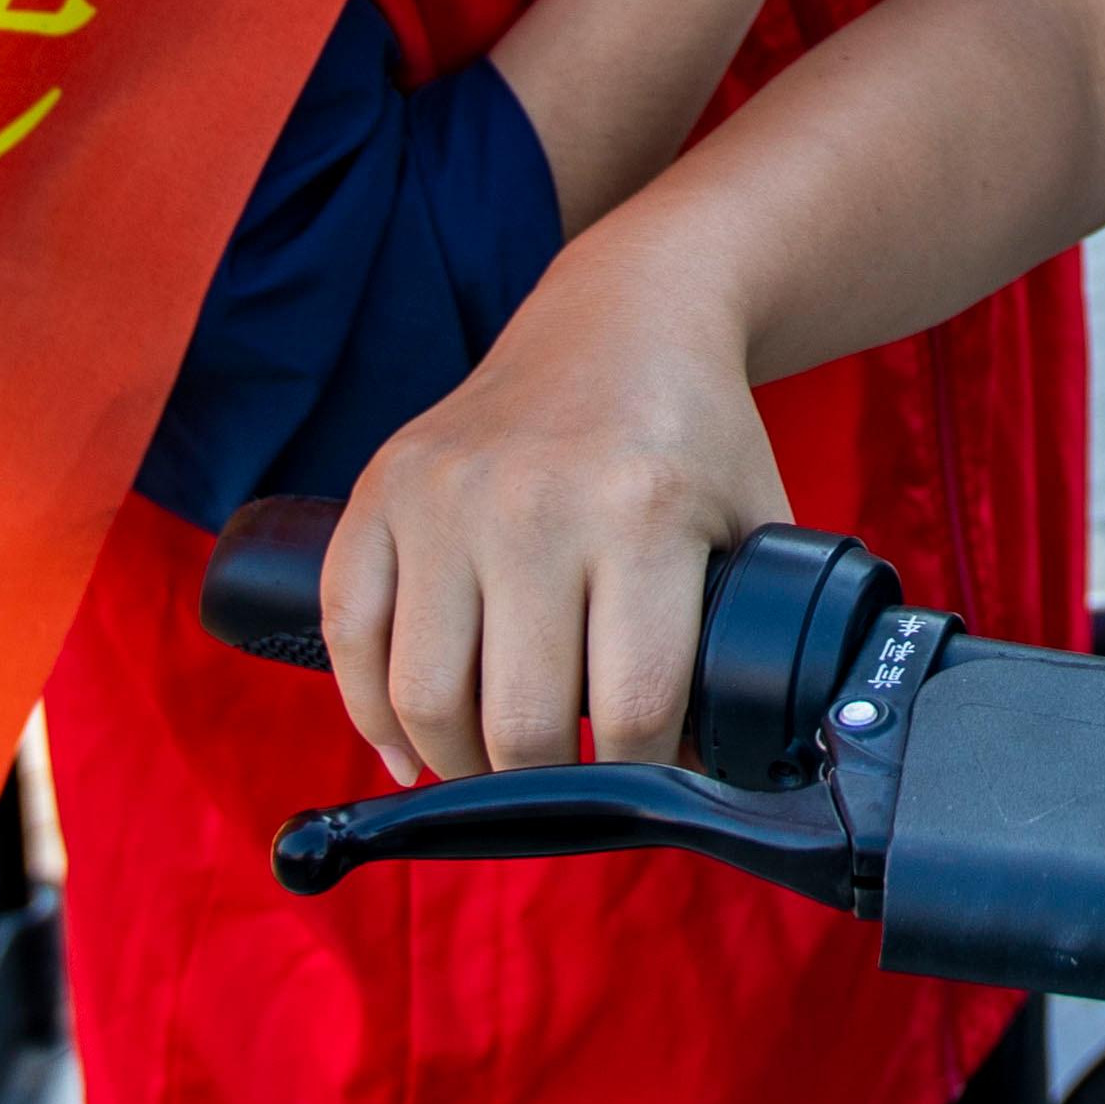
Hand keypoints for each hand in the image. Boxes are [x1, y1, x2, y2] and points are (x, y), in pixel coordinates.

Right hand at [323, 234, 782, 780]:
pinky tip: (407, 749)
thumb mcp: (755, 521)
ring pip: (424, 697)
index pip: (630, 707)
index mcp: (643, 512)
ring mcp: (446, 494)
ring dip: (459, 766)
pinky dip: (368, 713)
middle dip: (548, 783)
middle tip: (568, 786)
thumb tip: (726, 768)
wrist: (621, 316)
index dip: (639, 772)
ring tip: (495, 772)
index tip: (646, 781)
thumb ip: (752, 636)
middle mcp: (534, 502)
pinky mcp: (383, 487)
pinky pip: (349, 632)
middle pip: (521, 721)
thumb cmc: (697, 435)